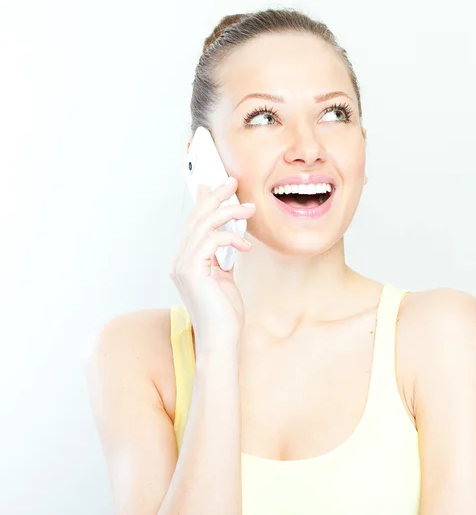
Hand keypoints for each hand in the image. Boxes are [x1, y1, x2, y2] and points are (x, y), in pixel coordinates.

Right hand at [169, 177, 254, 354]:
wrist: (222, 339)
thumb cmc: (225, 315)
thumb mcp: (225, 279)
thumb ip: (223, 257)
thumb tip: (230, 239)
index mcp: (187, 262)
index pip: (194, 224)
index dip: (204, 202)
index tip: (216, 185)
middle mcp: (180, 261)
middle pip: (196, 218)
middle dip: (215, 196)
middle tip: (232, 181)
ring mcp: (183, 265)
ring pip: (203, 224)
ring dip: (228, 212)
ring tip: (249, 209)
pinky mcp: (192, 270)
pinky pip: (210, 240)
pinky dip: (230, 237)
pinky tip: (246, 245)